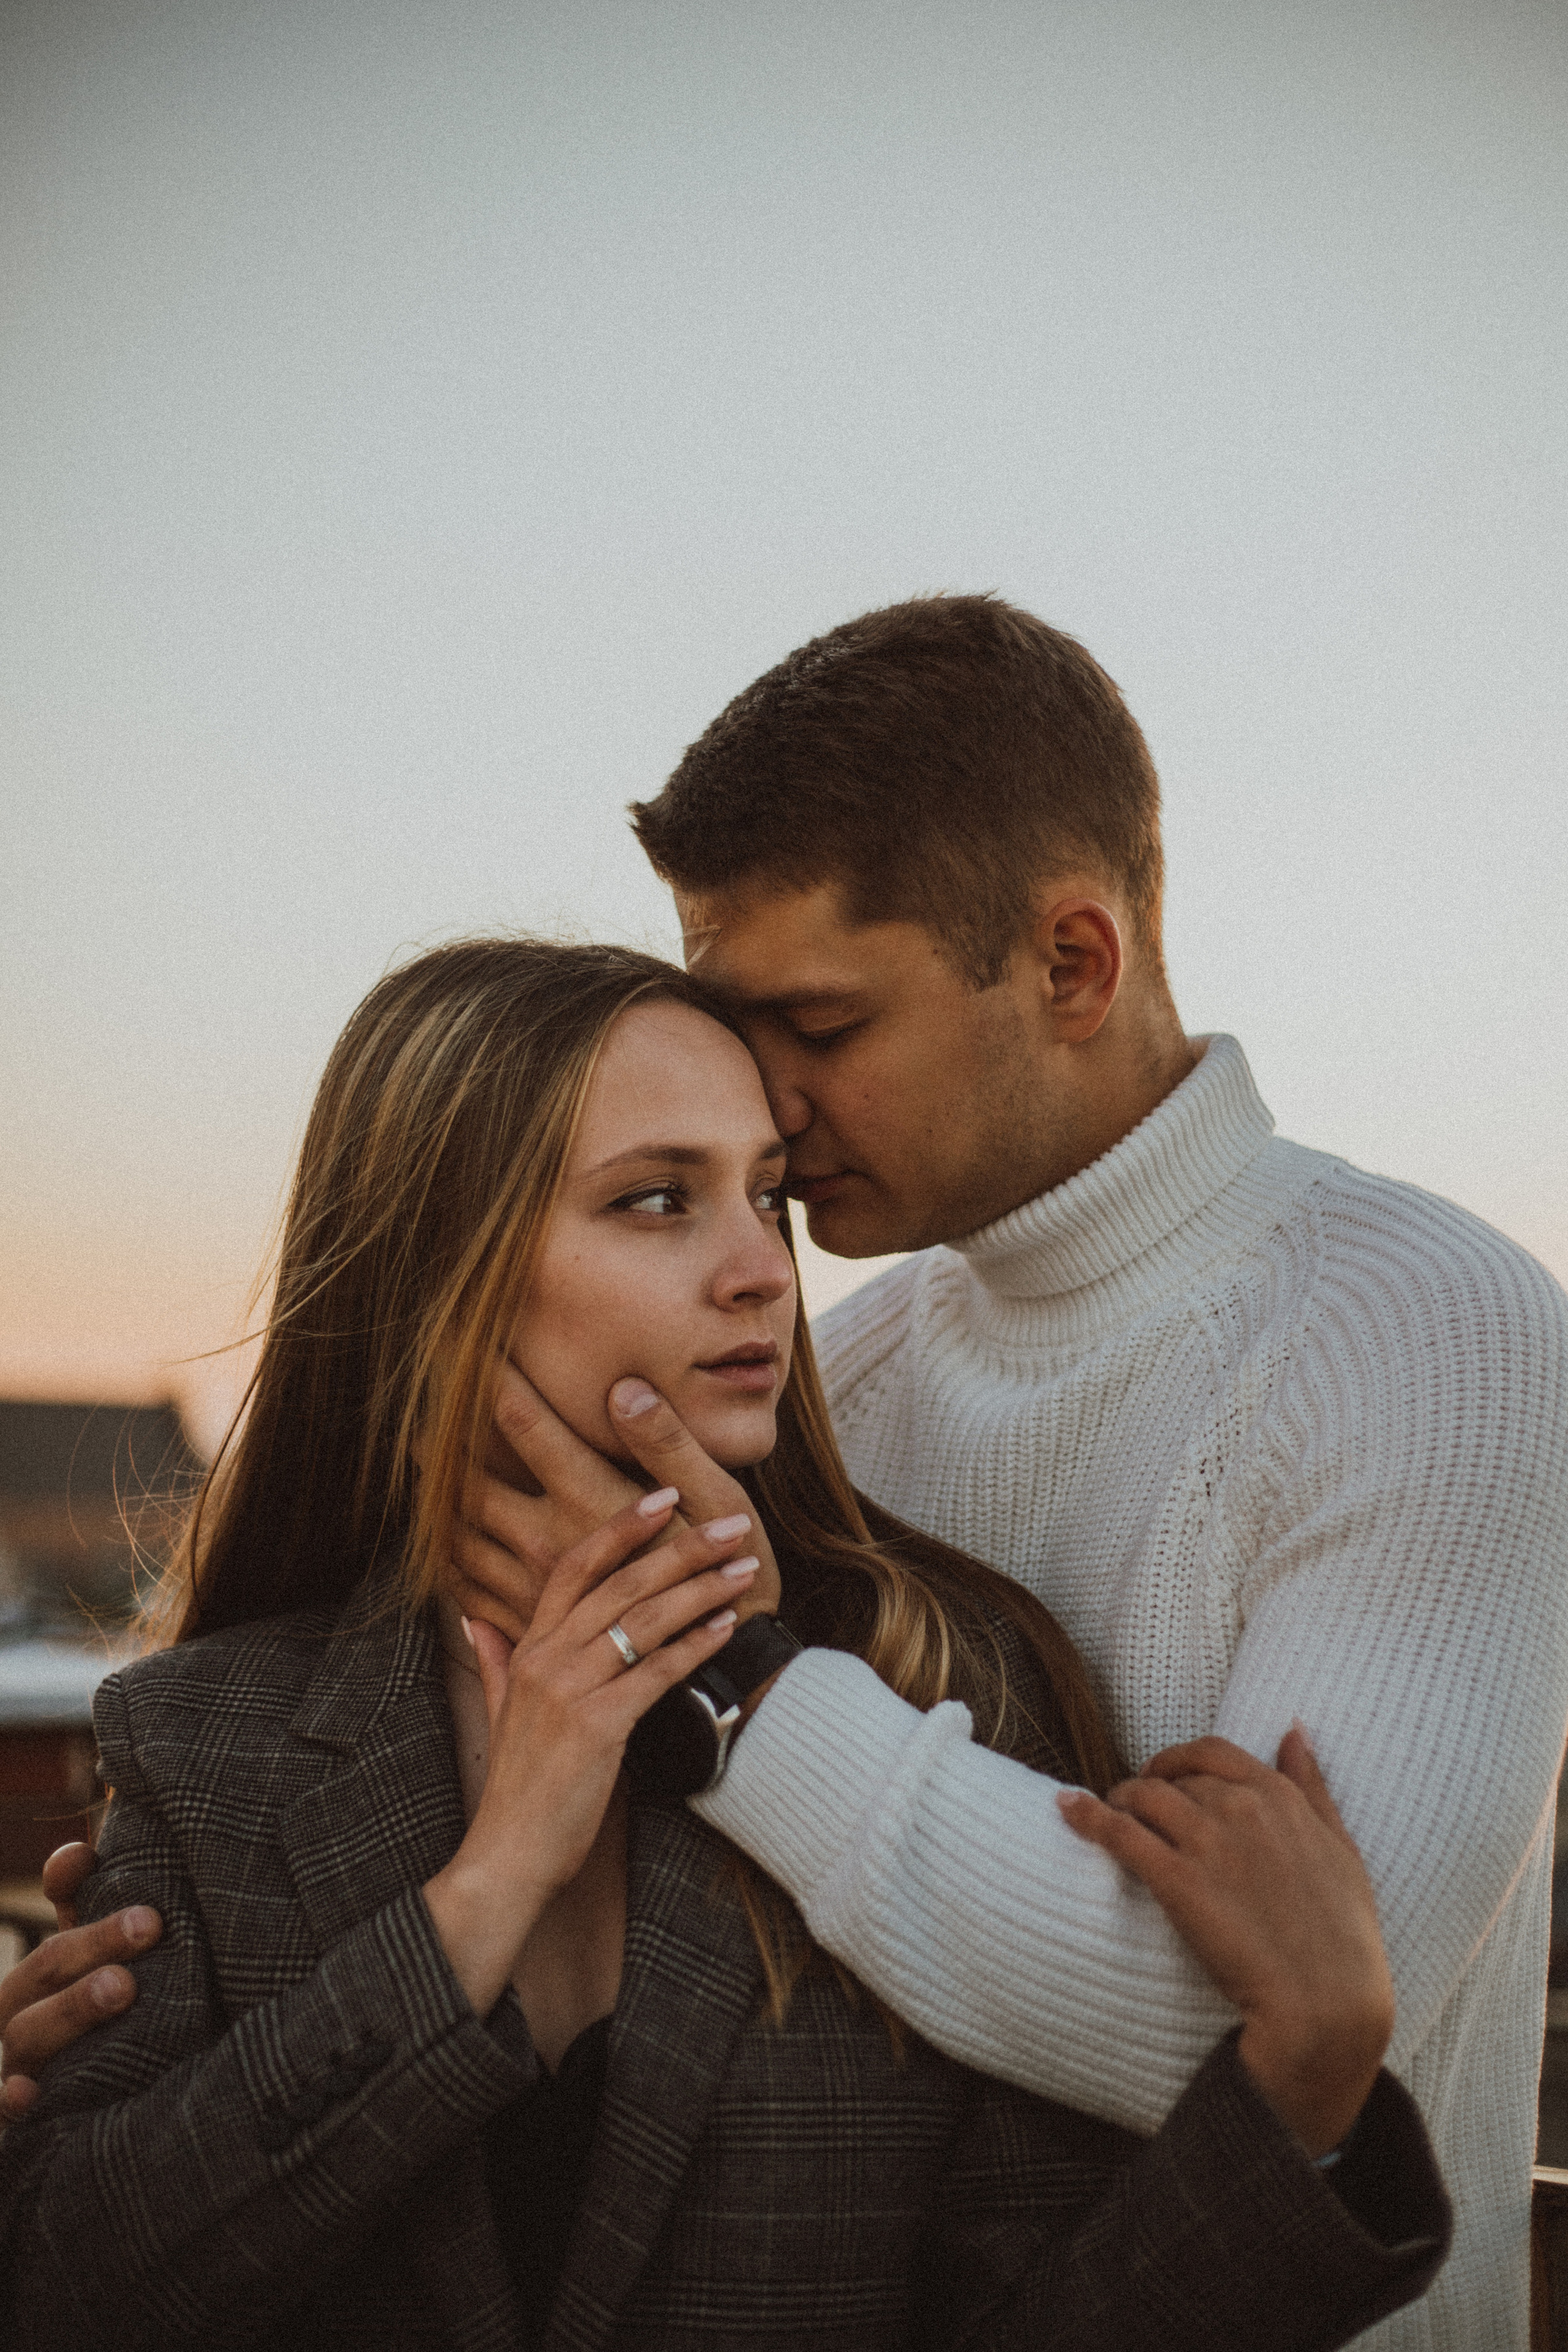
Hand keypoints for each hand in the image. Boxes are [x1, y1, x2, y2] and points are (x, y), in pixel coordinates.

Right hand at [1, 1845, 162, 2117]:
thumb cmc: (127, 2031)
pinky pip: (8, 2112)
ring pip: (27, 2032)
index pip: (58, 1913)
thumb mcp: (123, 1971)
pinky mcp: (27, 2121)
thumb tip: (79, 1854)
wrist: (123, 2111)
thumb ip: (111, 1913)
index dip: (69, 1881)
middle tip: (149, 1923)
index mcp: (52, 1974)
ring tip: (122, 1986)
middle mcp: (27, 2013)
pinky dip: (12, 2101)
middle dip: (93, 1942)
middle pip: (44, 1969)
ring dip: (71, 2007)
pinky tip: (25, 2094)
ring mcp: (23, 2067)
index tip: (88, 1857)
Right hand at [424, 1492, 760, 2016]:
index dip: (620, 1529)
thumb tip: (475, 1618)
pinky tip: (727, 1626)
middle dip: (681, 1547)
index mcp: (527, 1649)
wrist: (509, 1856)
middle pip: (620, 1582)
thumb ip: (493, 1661)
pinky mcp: (598, 1726)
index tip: (663, 1497)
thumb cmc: (519, 1789)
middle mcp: (546, 1659)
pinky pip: (655, 1671)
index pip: (575, 1567)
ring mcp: (570, 1690)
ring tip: (743, 1567)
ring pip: (644, 1619)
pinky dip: (695, 1645)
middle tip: (731, 1522)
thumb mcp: (497, 1713)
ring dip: (701, 1588)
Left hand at [451, 1361, 780, 1638]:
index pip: (525, 1425)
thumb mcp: (717, 1498)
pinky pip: (468, 1590)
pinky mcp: (530, 1628)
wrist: (724, 1674)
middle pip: (467, 1483)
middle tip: (420, 1416)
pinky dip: (450, 1560)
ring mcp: (533, 1591)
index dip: (494, 1381)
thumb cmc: (728, 1574)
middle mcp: (548, 1543)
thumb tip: (622, 1389)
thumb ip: (664, 1442)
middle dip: (440, 1444)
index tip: (470, 1348)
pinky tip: (448, 1546)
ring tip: (424, 1476)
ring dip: (436, 1504)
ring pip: (457, 1538)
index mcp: (589, 1502)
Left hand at [1058, 1727, 1393, 2157]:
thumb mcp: (1340, 1847)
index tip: (1164, 1774)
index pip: (1211, 1752)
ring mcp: (1207, 1842)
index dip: (1178, 1759)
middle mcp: (1240, 1807)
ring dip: (1118, 1799)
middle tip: (1133, 1804)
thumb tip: (1295, 1732)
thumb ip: (1312, 1786)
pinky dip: (1087, 1815)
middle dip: (1149, 1785)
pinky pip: (1119, 1833)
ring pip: (1142, 1796)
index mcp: (1278, 1797)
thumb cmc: (1343, 1935)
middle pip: (1173, 1776)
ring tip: (1107, 1814)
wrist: (1327, 2002)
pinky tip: (1066, 1809)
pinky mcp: (1177, 1880)